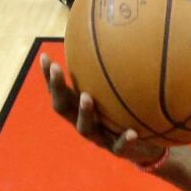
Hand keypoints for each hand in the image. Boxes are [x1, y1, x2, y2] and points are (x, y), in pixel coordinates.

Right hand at [40, 53, 165, 164]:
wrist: (145, 149)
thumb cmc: (126, 116)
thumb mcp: (118, 96)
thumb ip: (112, 77)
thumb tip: (114, 40)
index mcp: (81, 109)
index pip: (60, 92)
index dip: (50, 77)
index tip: (45, 57)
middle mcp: (85, 122)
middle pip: (63, 108)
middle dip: (58, 88)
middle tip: (58, 69)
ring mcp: (100, 137)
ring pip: (85, 128)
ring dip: (84, 112)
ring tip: (87, 97)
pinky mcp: (118, 150)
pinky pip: (120, 145)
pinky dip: (124, 139)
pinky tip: (132, 132)